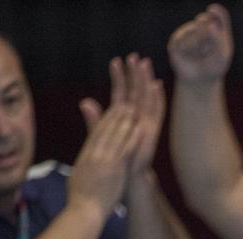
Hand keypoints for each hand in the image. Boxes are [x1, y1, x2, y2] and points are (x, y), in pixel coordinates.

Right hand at [67, 103, 139, 216]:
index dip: (104, 121)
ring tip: (132, 109)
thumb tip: (86, 161)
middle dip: (115, 116)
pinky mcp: (114, 169)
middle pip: (104, 131)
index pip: (95, 134)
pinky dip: (131, 138)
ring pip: (114, 137)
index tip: (112, 111)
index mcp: (85, 156)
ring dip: (124, 122)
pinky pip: (124, 150)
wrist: (84, 210)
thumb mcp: (79, 176)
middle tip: (125, 103)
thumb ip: (84, 165)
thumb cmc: (80, 199)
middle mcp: (93, 155)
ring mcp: (104, 161)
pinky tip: (139, 128)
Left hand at [80, 54, 164, 176]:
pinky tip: (156, 85)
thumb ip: (94, 119)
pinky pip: (156, 111)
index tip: (116, 61)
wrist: (127, 177)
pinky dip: (157, 98)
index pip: (121, 93)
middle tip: (135, 56)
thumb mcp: (101, 136)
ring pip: (146, 97)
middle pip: (136, 91)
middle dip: (135, 74)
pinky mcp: (151, 131)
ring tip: (145, 63)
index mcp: (123, 118)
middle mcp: (136, 118)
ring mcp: (145, 124)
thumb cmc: (115, 159)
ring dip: (146, 80)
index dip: (119, 77)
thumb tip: (85, 101)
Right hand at [168, 3, 233, 84]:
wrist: (200, 80)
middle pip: (204, 20)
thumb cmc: (214, 66)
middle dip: (207, 33)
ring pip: (193, 30)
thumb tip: (210, 24)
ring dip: (199, 43)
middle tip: (209, 47)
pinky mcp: (175, 41)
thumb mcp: (222, 54)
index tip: (213, 9)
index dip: (216, 11)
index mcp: (215, 27)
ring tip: (201, 54)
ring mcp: (186, 32)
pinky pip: (182, 39)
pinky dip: (189, 47)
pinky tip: (191, 55)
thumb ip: (218, 39)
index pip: (218, 15)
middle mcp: (199, 26)